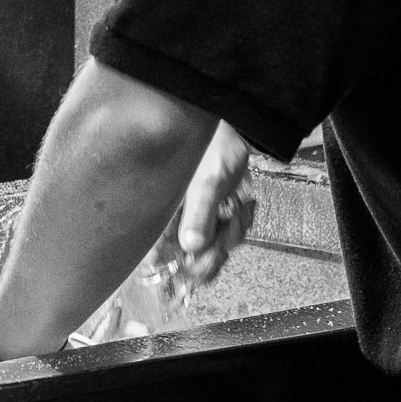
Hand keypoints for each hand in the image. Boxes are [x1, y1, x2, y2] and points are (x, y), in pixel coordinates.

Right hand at [175, 121, 254, 284]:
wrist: (234, 133)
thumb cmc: (214, 147)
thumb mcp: (208, 180)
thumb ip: (199, 212)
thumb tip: (191, 245)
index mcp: (161, 217)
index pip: (159, 262)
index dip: (183, 268)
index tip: (206, 257)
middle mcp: (172, 224)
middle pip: (190, 264)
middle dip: (216, 249)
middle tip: (228, 225)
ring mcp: (193, 224)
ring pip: (213, 252)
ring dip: (232, 233)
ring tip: (237, 207)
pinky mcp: (210, 221)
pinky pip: (226, 239)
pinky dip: (239, 225)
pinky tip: (241, 205)